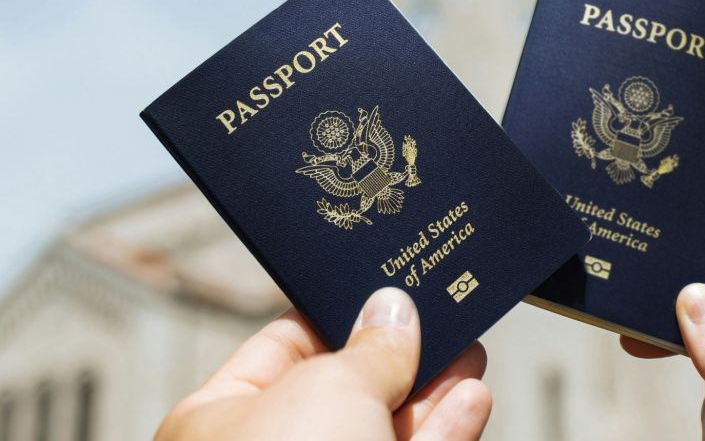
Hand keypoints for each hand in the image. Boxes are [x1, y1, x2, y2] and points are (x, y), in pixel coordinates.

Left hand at [155, 287, 491, 440]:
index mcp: (219, 421)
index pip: (282, 348)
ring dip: (432, 392)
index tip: (387, 292)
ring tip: (467, 351)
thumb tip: (393, 311)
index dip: (337, 315)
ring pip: (385, 431)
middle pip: (344, 390)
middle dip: (397, 355)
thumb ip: (369, 347)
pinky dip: (446, 432)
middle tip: (440, 316)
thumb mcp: (328, 389)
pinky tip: (471, 397)